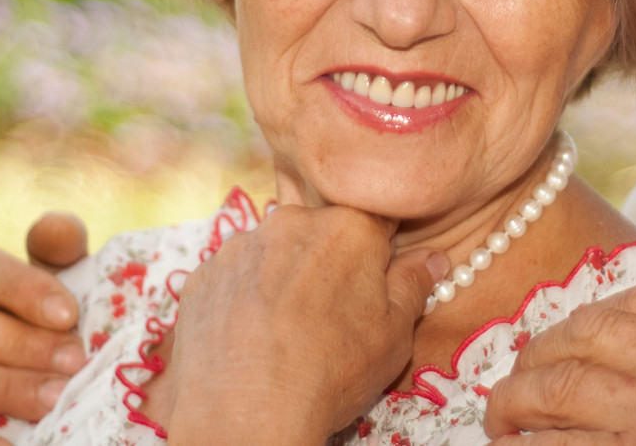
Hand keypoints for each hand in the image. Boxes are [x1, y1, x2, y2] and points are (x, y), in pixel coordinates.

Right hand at [0, 212, 90, 445]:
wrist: (9, 409)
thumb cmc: (37, 335)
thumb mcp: (51, 293)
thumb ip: (59, 256)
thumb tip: (59, 228)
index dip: (21, 286)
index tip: (70, 313)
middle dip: (19, 342)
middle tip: (75, 362)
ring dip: (1, 387)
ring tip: (55, 401)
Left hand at [160, 203, 446, 445]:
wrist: (244, 416)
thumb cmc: (331, 373)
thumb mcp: (394, 336)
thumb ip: (414, 285)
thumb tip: (433, 257)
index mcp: (349, 227)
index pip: (376, 221)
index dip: (379, 252)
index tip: (374, 282)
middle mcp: (291, 222)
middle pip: (320, 233)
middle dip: (327, 264)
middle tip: (329, 316)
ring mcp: (240, 247)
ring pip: (273, 253)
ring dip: (282, 279)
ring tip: (284, 332)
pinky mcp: (202, 275)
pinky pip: (233, 277)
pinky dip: (243, 299)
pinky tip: (249, 337)